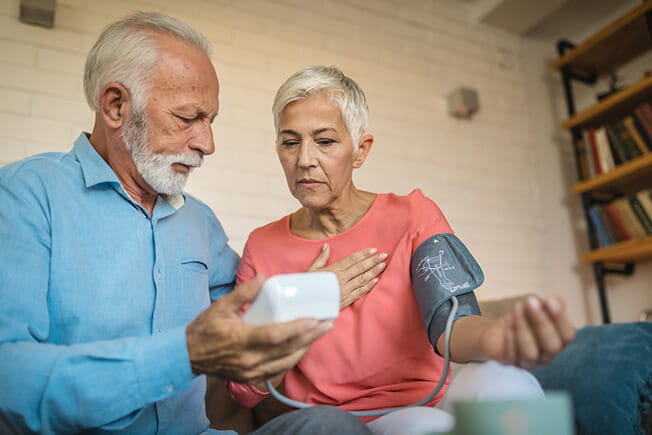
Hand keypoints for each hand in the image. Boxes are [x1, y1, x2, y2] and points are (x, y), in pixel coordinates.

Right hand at [186, 275, 332, 383]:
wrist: (188, 356)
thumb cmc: (204, 329)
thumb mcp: (220, 306)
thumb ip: (243, 293)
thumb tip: (263, 277)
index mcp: (241, 340)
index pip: (276, 336)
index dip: (297, 328)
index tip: (315, 319)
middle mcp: (249, 359)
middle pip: (287, 349)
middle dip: (310, 337)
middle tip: (327, 324)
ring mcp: (251, 372)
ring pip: (286, 362)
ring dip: (306, 347)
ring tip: (320, 333)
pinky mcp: (251, 378)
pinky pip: (278, 370)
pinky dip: (293, 358)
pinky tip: (302, 347)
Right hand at [308, 244, 386, 308]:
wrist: (308, 304)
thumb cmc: (310, 286)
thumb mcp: (312, 270)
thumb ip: (322, 258)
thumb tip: (327, 246)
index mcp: (334, 270)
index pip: (352, 259)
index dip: (363, 254)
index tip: (373, 250)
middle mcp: (341, 279)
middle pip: (360, 267)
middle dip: (373, 260)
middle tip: (384, 255)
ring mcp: (345, 289)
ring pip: (362, 278)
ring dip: (373, 271)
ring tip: (383, 265)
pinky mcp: (347, 299)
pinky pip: (360, 291)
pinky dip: (368, 286)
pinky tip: (376, 280)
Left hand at [480, 296, 575, 368]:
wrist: (497, 333)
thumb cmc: (522, 319)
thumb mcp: (535, 308)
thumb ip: (548, 306)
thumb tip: (556, 302)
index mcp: (559, 341)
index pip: (568, 336)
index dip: (561, 319)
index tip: (551, 301)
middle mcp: (547, 356)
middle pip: (552, 347)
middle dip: (542, 322)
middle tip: (531, 302)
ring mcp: (528, 363)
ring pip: (531, 354)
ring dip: (524, 329)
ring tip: (517, 308)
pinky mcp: (510, 363)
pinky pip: (511, 354)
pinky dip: (510, 336)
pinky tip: (507, 321)